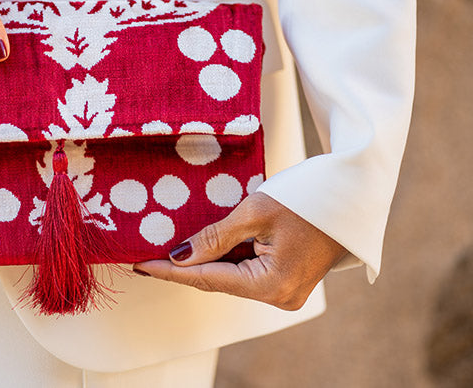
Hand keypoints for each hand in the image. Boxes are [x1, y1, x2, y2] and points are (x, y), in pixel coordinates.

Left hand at [133, 192, 347, 309]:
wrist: (353, 194)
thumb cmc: (308, 198)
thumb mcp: (255, 213)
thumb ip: (214, 239)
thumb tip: (179, 258)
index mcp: (271, 286)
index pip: (207, 279)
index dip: (170, 271)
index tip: (140, 264)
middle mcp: (279, 297)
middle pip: (218, 281)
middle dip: (183, 268)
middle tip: (146, 256)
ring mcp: (286, 291)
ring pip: (231, 276)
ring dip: (203, 261)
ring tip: (166, 248)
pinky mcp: (289, 280)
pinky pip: (247, 271)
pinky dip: (225, 257)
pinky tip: (203, 246)